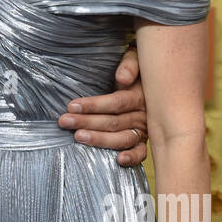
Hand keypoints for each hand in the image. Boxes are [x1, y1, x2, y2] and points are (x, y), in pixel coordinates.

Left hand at [57, 45, 147, 166]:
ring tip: (78, 137)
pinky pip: (141, 152)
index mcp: (140, 95)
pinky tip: (118, 160)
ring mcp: (144, 129)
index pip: (116, 103)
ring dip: (100, 140)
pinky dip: (132, 158)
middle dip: (87, 122)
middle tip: (64, 121)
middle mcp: (143, 114)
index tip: (71, 105)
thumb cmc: (138, 71)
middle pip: (114, 122)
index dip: (94, 105)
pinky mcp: (144, 141)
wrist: (156, 81)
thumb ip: (130, 65)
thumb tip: (122, 78)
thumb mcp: (136, 60)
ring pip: (123, 138)